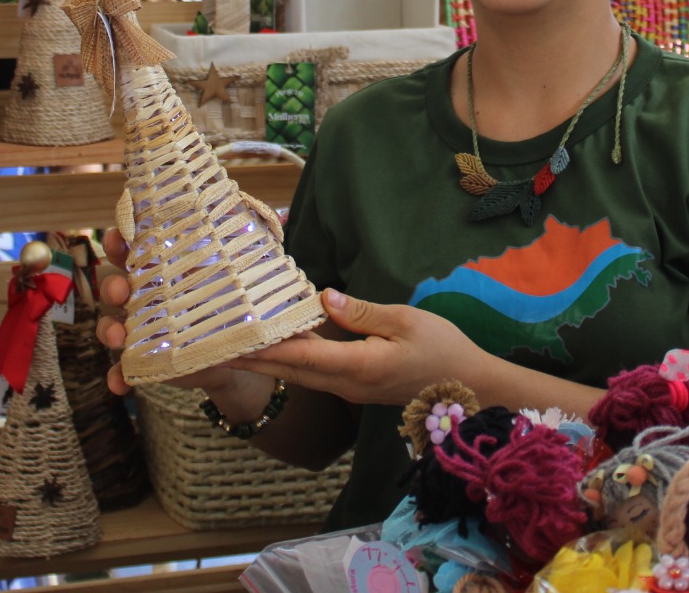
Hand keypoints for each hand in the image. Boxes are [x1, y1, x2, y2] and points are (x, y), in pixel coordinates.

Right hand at [95, 229, 257, 403]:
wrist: (234, 349)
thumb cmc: (224, 301)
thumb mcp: (228, 277)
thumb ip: (231, 254)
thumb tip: (261, 222)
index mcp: (159, 270)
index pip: (130, 249)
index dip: (117, 242)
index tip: (117, 238)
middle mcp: (142, 297)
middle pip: (114, 285)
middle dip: (111, 286)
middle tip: (121, 292)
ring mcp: (139, 330)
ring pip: (111, 326)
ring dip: (109, 331)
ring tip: (119, 339)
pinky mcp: (143, 361)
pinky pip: (121, 370)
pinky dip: (117, 376)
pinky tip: (119, 384)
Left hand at [229, 289, 489, 407]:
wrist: (470, 388)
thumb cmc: (443, 350)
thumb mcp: (406, 321)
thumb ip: (361, 312)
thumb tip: (322, 298)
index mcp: (359, 367)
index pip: (300, 356)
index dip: (264, 348)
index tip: (232, 340)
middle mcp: (348, 384)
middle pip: (291, 369)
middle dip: (255, 357)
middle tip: (219, 341)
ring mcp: (351, 390)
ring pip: (301, 374)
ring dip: (271, 359)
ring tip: (240, 339)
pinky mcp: (357, 387)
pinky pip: (316, 373)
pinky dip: (294, 359)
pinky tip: (282, 342)